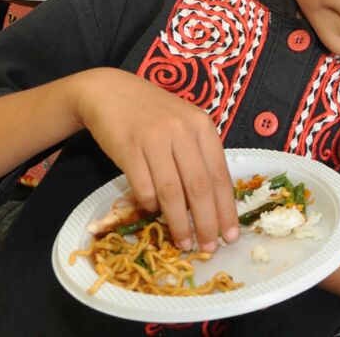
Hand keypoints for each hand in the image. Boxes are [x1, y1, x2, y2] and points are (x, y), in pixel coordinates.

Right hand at [74, 68, 238, 253]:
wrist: (109, 92)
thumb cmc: (151, 113)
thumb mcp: (183, 124)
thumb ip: (197, 155)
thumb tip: (209, 204)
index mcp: (202, 125)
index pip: (220, 174)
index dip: (226, 209)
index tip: (230, 235)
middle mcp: (182, 130)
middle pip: (199, 187)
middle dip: (207, 222)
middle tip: (208, 247)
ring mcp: (155, 138)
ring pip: (172, 192)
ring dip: (179, 222)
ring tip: (184, 242)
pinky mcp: (129, 148)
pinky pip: (144, 187)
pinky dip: (150, 205)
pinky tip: (152, 210)